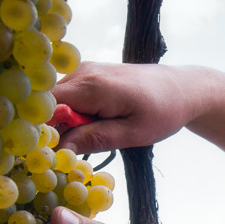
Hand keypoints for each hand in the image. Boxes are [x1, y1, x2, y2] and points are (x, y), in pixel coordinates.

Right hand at [51, 62, 204, 154]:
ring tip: (89, 138)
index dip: (42, 130)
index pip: (46, 105)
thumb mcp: (133, 134)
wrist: (183, 89)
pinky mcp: (90, 75)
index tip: (49, 152)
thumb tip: (61, 150)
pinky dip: (74, 115)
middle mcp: (83, 72)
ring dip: (65, 123)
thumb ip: (95, 139)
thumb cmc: (163, 112)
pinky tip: (93, 126)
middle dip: (52, 129)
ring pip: (57, 102)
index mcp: (92, 86)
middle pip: (48, 104)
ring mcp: (85, 71)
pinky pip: (69, 97)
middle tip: (72, 152)